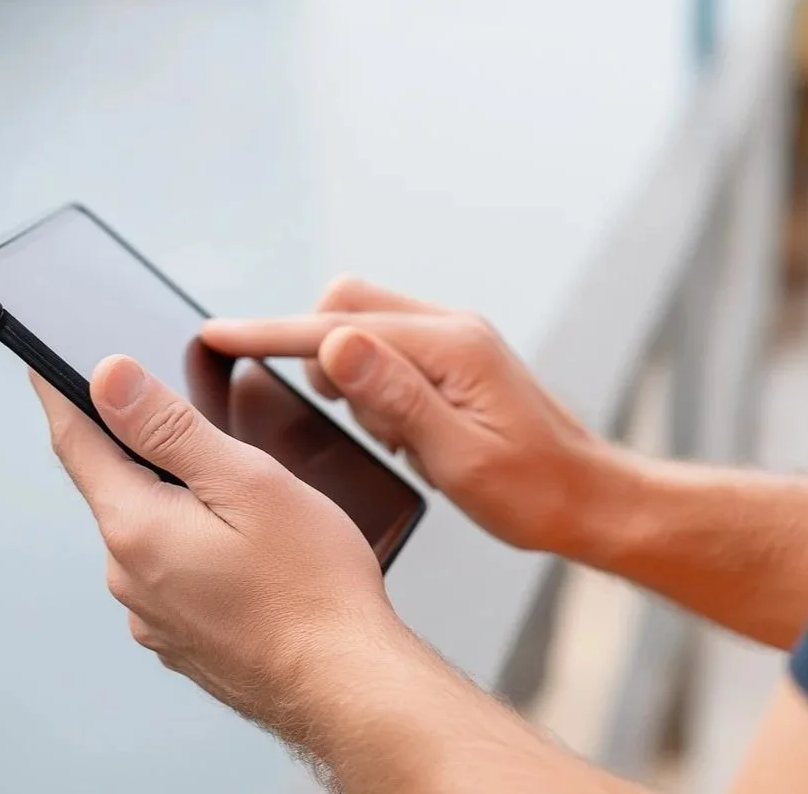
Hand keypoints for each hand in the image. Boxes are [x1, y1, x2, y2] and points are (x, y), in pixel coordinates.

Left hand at [33, 356, 413, 740]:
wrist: (348, 688)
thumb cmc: (312, 588)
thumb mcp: (246, 481)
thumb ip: (169, 428)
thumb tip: (107, 377)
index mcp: (135, 528)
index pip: (76, 442)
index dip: (59, 393)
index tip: (42, 361)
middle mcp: (128, 576)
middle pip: (113, 485)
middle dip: (138, 447)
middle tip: (180, 416)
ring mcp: (152, 614)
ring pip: (148, 530)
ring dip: (173, 502)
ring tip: (237, 495)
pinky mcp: (180, 638)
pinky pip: (171, 571)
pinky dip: (192, 545)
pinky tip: (244, 549)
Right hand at [203, 278, 610, 556]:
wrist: (592, 501)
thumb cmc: (534, 492)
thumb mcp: (459, 457)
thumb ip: (395, 397)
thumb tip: (336, 344)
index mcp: (449, 345)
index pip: (337, 327)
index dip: (270, 334)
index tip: (215, 337)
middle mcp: (450, 328)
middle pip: (346, 306)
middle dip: (315, 351)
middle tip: (338, 415)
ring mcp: (453, 340)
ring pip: (363, 327)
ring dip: (348, 374)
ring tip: (387, 436)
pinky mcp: (454, 361)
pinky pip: (387, 350)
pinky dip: (372, 384)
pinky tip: (397, 433)